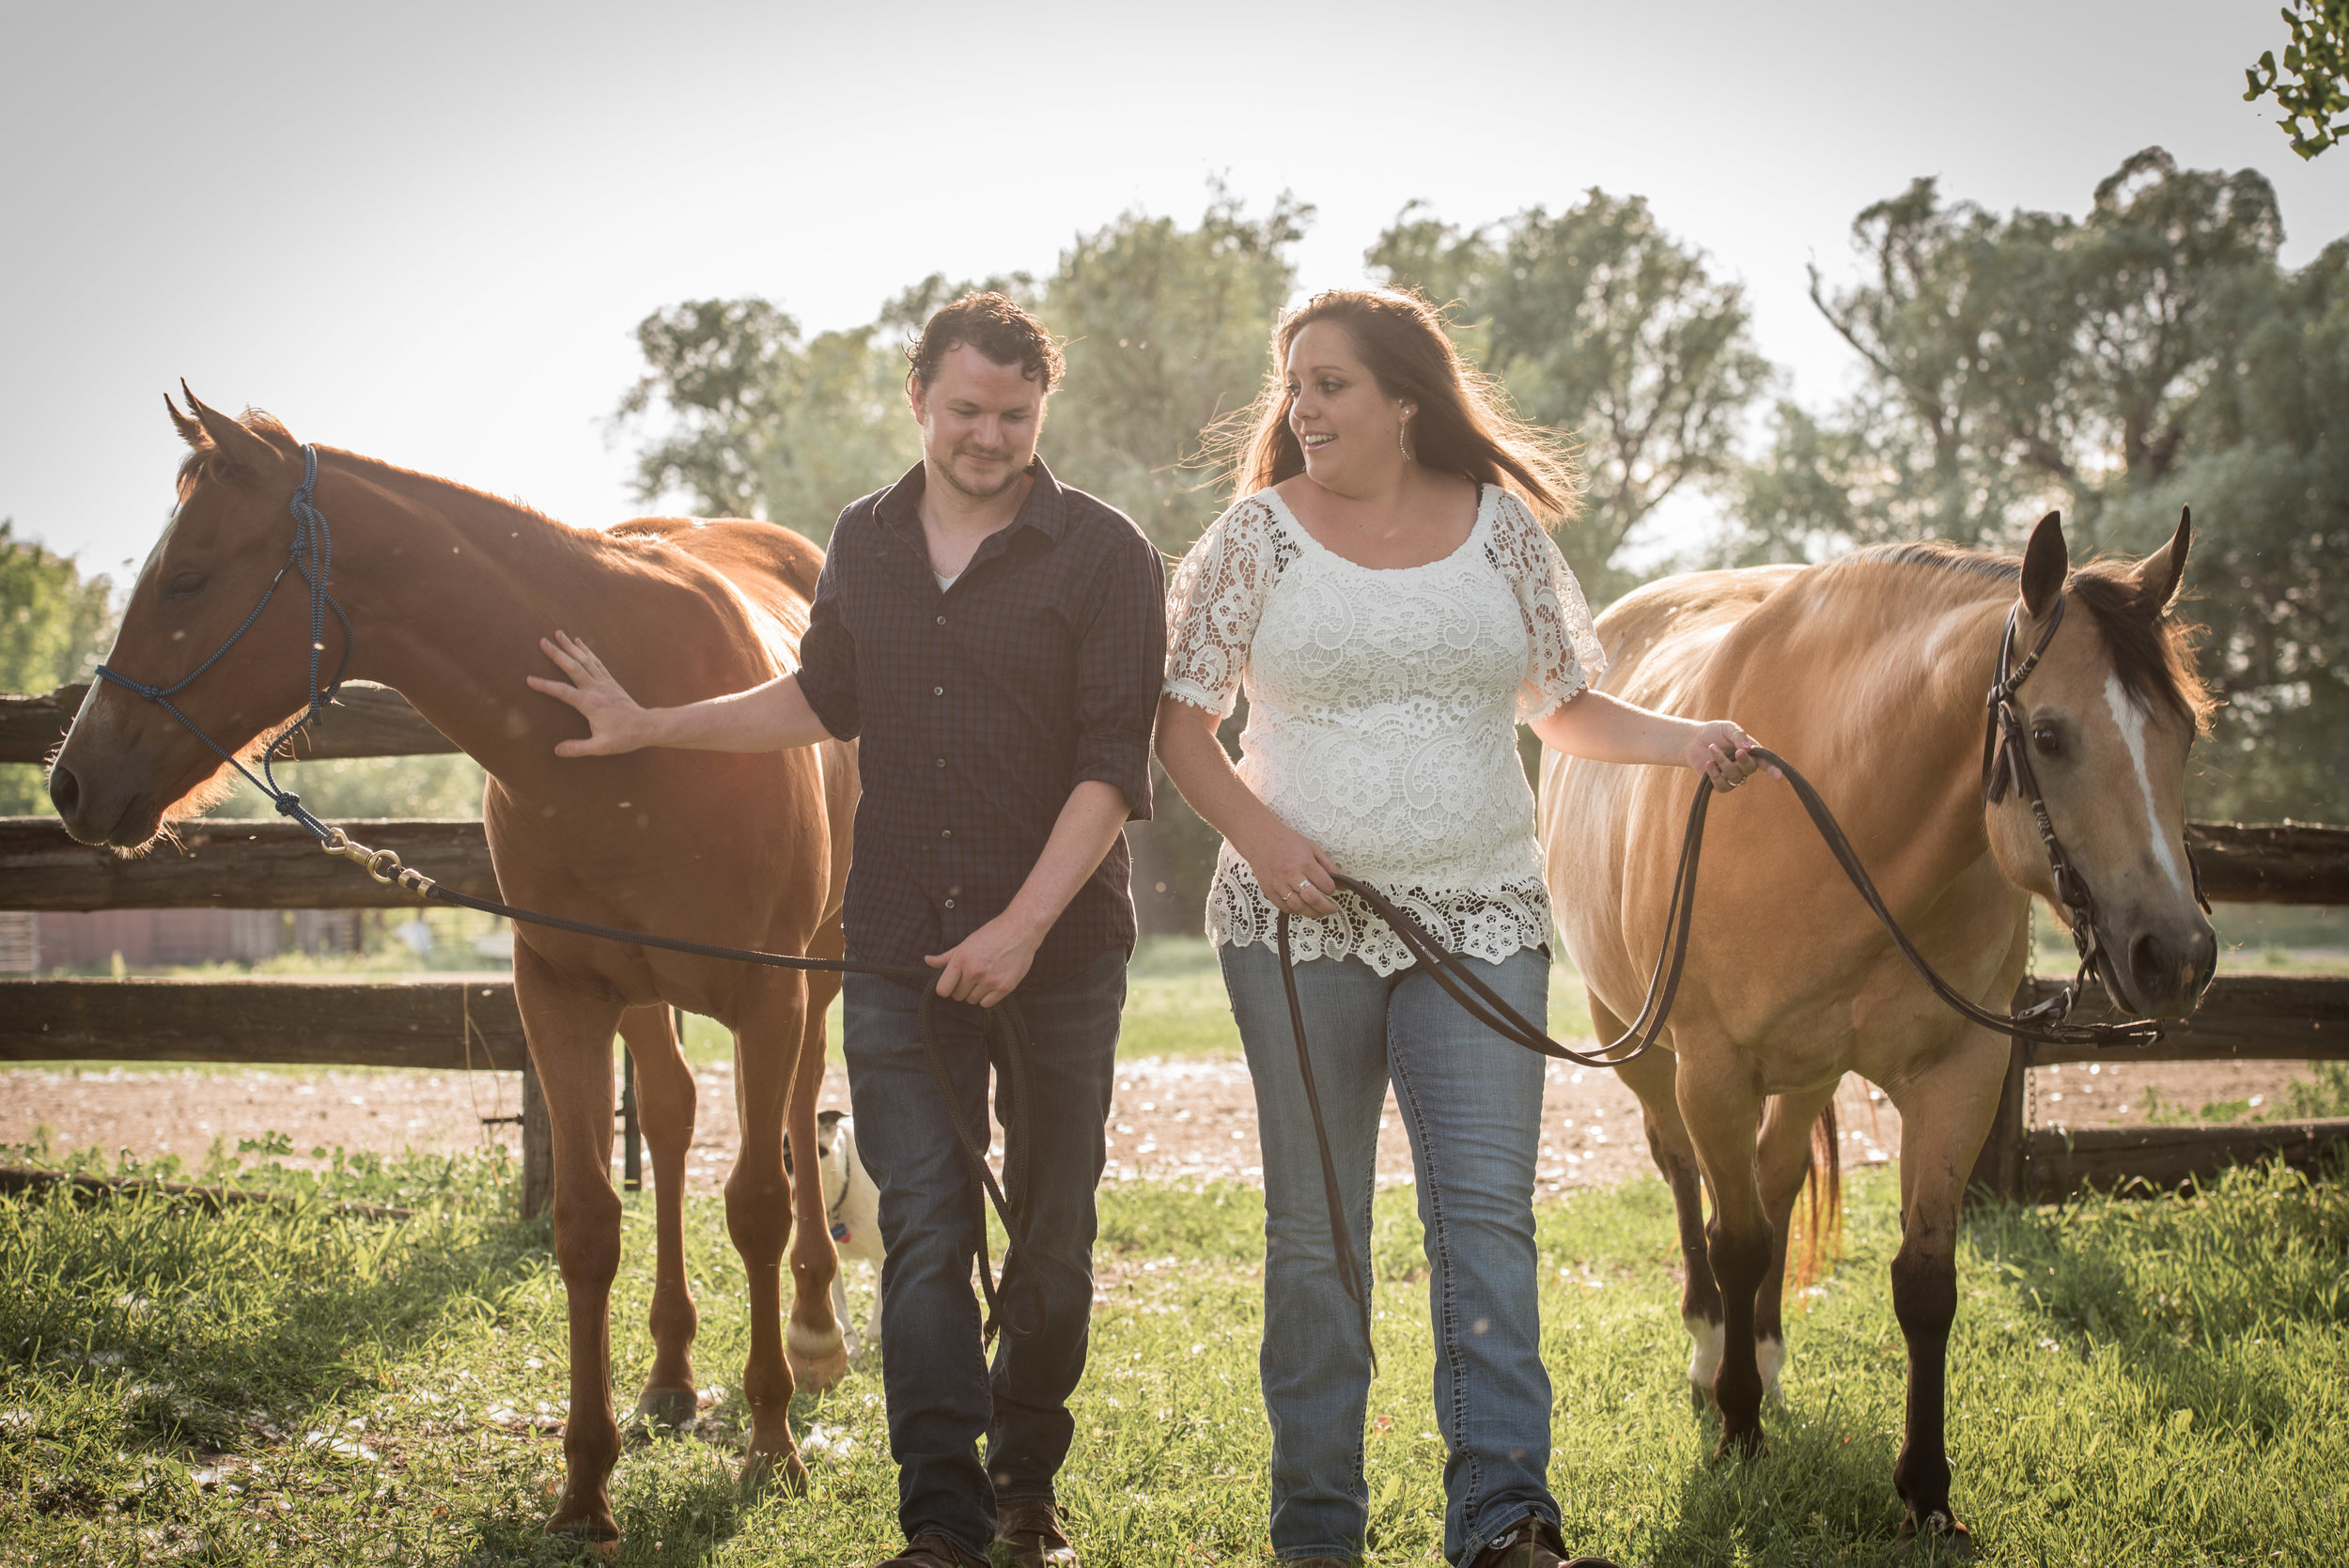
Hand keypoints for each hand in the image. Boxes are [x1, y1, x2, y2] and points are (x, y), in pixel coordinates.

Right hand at [528, 631, 654, 757]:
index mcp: (590, 704)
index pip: (563, 692)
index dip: (545, 685)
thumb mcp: (600, 747)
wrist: (646, 726)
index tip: (529, 679)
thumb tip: (557, 751)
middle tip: (542, 641)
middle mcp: (596, 689)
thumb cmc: (624, 737)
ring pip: (585, 660)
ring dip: (571, 646)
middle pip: (573, 667)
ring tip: (558, 633)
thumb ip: (577, 748)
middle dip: (557, 653)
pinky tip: (579, 642)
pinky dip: (586, 650)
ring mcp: (604, 682)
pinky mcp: (610, 681)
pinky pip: (596, 662)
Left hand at [925, 912, 1045, 1008]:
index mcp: (961, 959)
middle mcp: (974, 972)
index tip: (952, 983)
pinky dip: (988, 998)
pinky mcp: (1005, 987)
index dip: (946, 988)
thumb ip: (946, 957)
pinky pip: (987, 1004)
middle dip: (962, 989)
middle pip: (957, 996)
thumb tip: (927, 961)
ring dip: (975, 993)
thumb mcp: (966, 943)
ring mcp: (990, 981)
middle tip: (972, 977)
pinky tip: (992, 984)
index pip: (942, 989)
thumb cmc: (992, 934)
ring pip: (972, 1001)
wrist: (1021, 930)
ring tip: (984, 978)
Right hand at [1237, 822, 1341, 918]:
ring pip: (1298, 907)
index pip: (1325, 885)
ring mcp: (1278, 884)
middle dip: (1326, 908)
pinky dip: (1295, 911)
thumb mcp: (1312, 848)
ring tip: (1318, 911)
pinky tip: (1302, 907)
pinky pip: (1284, 907)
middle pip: (1313, 899)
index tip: (1332, 890)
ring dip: (1312, 913)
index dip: (1332, 890)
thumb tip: (1342, 885)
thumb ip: (1328, 866)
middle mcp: (1291, 874)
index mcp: (1305, 862)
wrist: (1261, 839)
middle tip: (1332, 909)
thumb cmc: (1287, 842)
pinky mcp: (1269, 890)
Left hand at [1683, 719, 1779, 793]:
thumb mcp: (1728, 728)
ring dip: (1723, 761)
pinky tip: (1708, 763)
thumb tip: (1748, 749)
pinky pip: (1721, 785)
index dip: (1773, 769)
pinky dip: (1714, 774)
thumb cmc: (1714, 733)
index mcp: (1751, 753)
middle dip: (1744, 761)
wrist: (1693, 740)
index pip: (1765, 762)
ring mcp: (1732, 776)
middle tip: (1738, 751)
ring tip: (1711, 747)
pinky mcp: (1719, 784)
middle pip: (1750, 769)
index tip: (1779, 776)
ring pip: (1733, 775)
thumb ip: (1738, 736)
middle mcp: (1743, 766)